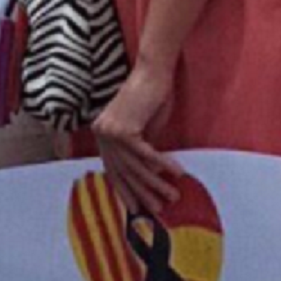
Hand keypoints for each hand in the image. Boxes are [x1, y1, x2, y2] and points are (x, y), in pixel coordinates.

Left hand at [93, 59, 182, 217]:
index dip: (125, 189)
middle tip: (157, 209)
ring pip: (136, 167)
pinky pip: (147, 155)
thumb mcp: (144, 127)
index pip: (113, 168)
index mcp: (102, 133)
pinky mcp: (125, 130)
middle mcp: (102, 134)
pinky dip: (163, 165)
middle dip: (142, 192)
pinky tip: (177, 174)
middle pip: (124, 171)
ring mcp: (111, 132)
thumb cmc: (151, 95)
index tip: (136, 207)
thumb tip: (149, 173)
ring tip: (172, 196)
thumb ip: (141, 148)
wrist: (153, 71)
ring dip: (157, 184)